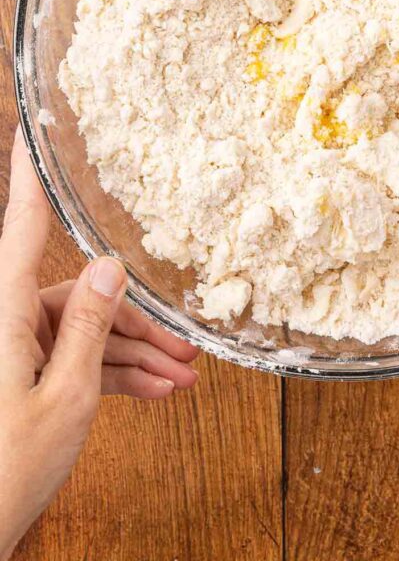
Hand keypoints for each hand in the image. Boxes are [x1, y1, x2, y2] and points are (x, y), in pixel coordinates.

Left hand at [0, 130, 199, 559]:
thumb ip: (88, 326)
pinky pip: (71, 359)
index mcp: (4, 311)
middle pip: (76, 295)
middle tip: (184, 342)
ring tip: (182, 377)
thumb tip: (107, 264)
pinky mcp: (17, 374)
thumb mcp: (65, 398)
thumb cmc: (5, 469)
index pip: (19, 224)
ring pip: (81, 331)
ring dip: (130, 354)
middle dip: (132, 321)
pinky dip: (112, 374)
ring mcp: (11, 348)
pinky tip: (156, 390)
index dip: (29, 173)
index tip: (32, 127)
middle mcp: (6, 320)